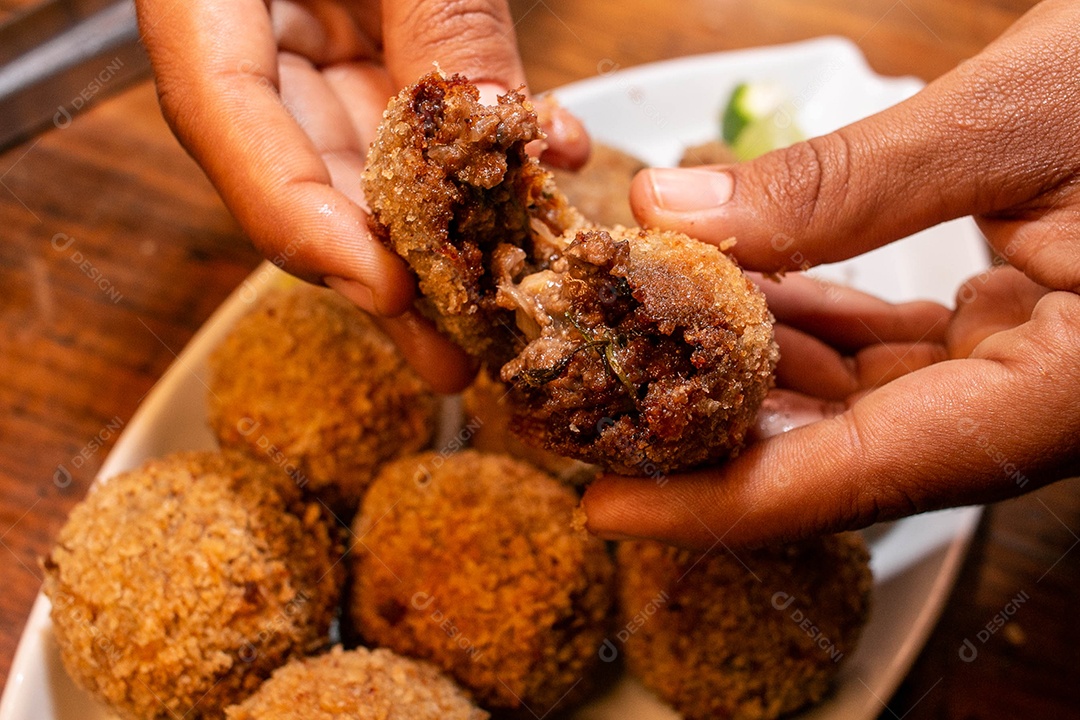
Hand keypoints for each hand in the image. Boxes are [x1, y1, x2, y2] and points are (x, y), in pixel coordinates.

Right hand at [135, 0, 588, 392]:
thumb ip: (439, 19)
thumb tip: (499, 137)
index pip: (224, 122)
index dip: (300, 220)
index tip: (382, 289)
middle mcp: (256, 27)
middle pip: (303, 167)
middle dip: (389, 266)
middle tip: (456, 350)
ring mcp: (317, 35)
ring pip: (370, 153)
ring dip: (447, 229)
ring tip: (506, 305)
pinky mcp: (375, 33)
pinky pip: (423, 105)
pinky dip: (484, 144)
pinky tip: (546, 165)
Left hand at [582, 0, 1079, 547]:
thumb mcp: (1021, 117)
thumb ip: (842, 182)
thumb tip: (674, 215)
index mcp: (1063, 392)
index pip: (856, 479)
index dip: (719, 504)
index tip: (609, 506)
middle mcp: (1039, 405)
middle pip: (837, 453)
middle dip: (709, 434)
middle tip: (597, 408)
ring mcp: (1025, 371)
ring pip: (853, 402)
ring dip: (745, 370)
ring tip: (643, 337)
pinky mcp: (1015, 329)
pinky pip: (886, 351)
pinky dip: (803, 320)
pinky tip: (737, 284)